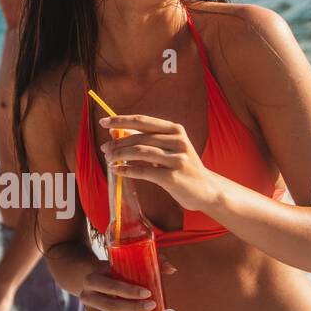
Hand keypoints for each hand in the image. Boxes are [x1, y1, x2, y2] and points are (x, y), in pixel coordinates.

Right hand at [76, 263, 157, 310]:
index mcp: (91, 279)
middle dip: (133, 308)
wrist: (95, 280)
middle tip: (153, 305)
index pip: (110, 286)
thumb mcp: (125, 262)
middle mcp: (87, 297)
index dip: (129, 291)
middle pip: (111, 306)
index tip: (148, 292)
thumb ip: (149, 262)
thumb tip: (172, 269)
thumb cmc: (115, 269)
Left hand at [101, 114, 218, 212]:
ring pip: (140, 152)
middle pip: (139, 137)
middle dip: (118, 142)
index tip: (103, 122)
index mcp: (175, 130)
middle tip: (104, 149)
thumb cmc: (182, 166)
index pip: (143, 121)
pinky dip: (127, 170)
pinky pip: (144, 172)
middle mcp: (177, 141)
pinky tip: (116, 171)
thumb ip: (145, 138)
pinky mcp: (172, 177)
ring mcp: (176, 159)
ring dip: (120, 155)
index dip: (121, 120)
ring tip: (109, 159)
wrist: (207, 189)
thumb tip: (115, 131)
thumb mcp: (168, 148)